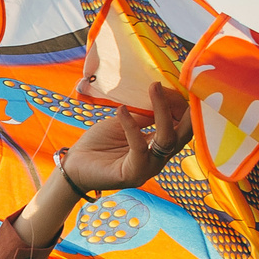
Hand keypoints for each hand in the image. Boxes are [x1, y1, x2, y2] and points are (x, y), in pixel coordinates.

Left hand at [58, 80, 192, 194]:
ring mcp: (149, 168)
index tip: (168, 83)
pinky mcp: (134, 174)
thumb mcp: (125, 122)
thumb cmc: (99, 143)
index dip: (180, 104)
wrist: (75, 165)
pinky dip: (131, 125)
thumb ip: (145, 114)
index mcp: (159, 145)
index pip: (183, 125)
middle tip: (173, 85)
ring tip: (154, 88)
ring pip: (167, 138)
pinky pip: (139, 147)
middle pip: (184, 133)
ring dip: (162, 110)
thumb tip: (163, 94)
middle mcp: (160, 158)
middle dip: (182, 107)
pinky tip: (122, 110)